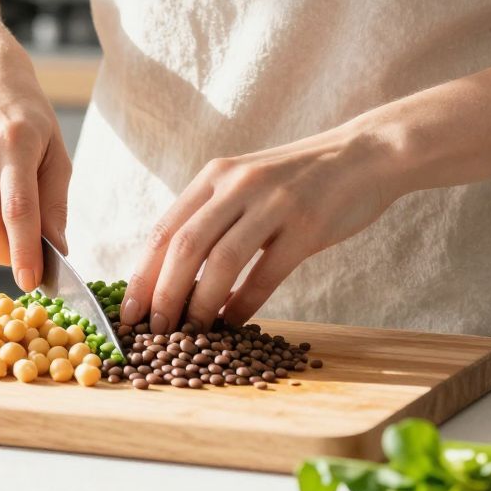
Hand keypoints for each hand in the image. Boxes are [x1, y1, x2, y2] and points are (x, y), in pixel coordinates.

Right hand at [0, 49, 71, 291]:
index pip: (17, 208)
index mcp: (15, 140)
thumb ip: (54, 203)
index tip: (30, 282)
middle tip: (20, 257)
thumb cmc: (26, 120)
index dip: (24, 251)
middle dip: (5, 252)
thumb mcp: (54, 151)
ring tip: (0, 203)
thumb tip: (55, 251)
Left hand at [120, 126, 403, 334]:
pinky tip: (234, 323)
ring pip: (221, 262)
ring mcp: (273, 204)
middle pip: (184, 246)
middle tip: (155, 331)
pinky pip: (265, 274)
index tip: (126, 311)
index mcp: (216, 175)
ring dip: (201, 304)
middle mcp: (238, 185)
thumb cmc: (300, 179)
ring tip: (192, 334)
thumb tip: (174, 275)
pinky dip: (245, 305)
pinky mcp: (307, 226)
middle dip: (163, 295)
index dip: (141, 274)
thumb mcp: (248, 183)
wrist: (364, 155)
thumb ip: (213, 217)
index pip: (164, 229)